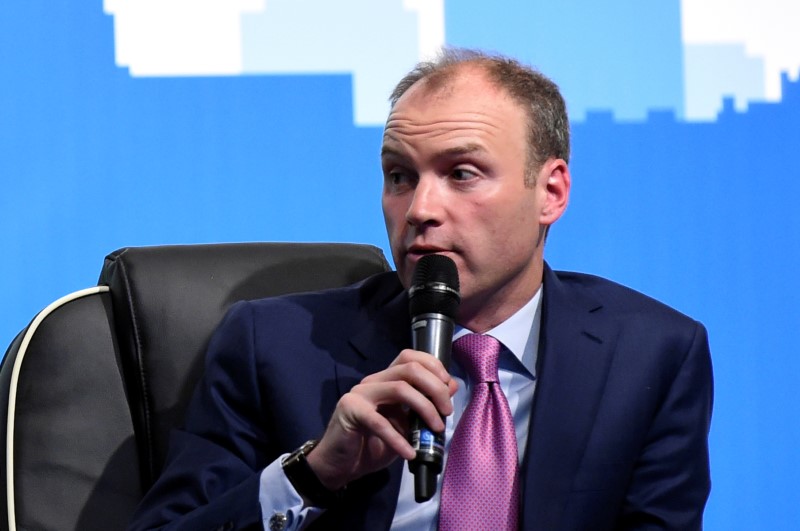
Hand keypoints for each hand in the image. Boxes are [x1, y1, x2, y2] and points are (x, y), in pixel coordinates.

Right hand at [306, 349, 457, 489]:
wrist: (341, 465)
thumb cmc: (373, 444)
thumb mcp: (406, 425)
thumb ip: (425, 405)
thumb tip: (451, 385)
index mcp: (385, 380)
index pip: (410, 357)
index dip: (433, 366)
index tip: (447, 387)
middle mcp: (373, 381)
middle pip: (410, 368)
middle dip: (435, 388)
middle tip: (447, 412)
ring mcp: (360, 393)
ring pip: (400, 388)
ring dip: (425, 408)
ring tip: (437, 429)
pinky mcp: (350, 410)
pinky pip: (380, 422)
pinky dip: (399, 439)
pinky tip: (409, 453)